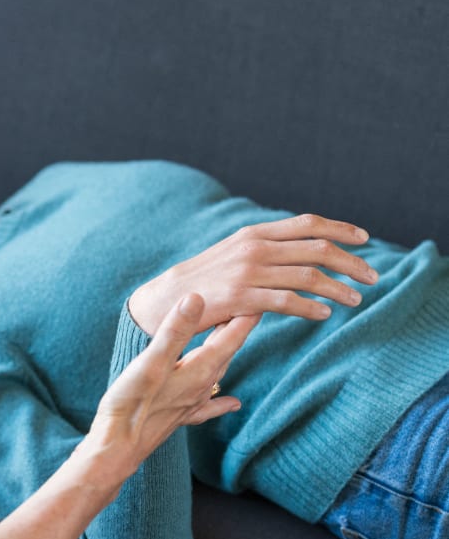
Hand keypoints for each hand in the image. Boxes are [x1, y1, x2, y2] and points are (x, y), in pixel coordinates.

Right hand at [82, 294, 258, 473]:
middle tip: (249, 304)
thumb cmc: (132, 405)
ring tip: (233, 336)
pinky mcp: (180, 415)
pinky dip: (222, 399)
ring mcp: (192, 402)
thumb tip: (196, 298)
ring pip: (219, 371)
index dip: (245, 314)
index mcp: (199, 369)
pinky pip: (209, 403)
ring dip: (227, 351)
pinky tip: (232, 403)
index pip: (230, 335)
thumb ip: (175, 331)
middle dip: (238, 327)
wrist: (118, 448)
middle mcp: (201, 385)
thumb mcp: (151, 361)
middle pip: (228, 351)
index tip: (258, 294)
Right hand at [128, 214, 378, 334]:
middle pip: (317, 248)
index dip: (341, 229)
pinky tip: (325, 314)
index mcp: (255, 233)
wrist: (166, 299)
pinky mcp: (241, 298)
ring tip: (356, 299)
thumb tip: (305, 254)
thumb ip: (268, 250)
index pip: (308, 223)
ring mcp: (248, 272)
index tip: (365, 239)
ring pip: (308, 276)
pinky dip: (312, 308)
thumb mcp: (235, 253)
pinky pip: (287, 302)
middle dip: (351, 262)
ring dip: (339, 288)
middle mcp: (254, 247)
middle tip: (372, 276)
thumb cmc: (205, 280)